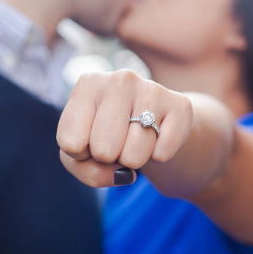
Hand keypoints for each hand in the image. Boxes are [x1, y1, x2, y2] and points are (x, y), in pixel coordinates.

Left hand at [57, 70, 193, 186]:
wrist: (152, 123)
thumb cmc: (104, 137)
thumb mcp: (81, 156)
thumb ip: (86, 171)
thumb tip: (124, 174)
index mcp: (88, 84)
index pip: (71, 143)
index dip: (81, 153)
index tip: (89, 140)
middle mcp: (120, 79)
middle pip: (103, 150)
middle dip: (108, 158)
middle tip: (116, 142)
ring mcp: (152, 89)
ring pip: (134, 156)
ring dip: (133, 160)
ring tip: (135, 139)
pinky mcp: (180, 105)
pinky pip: (162, 155)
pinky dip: (157, 157)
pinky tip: (156, 138)